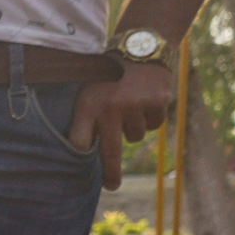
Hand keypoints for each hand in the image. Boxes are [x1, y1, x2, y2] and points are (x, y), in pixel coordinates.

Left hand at [65, 60, 173, 190]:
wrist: (139, 48)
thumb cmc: (108, 76)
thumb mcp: (88, 90)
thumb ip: (86, 117)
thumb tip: (81, 152)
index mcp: (87, 104)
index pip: (80, 141)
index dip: (80, 156)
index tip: (78, 173)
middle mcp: (110, 107)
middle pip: (109, 151)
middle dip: (110, 172)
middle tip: (112, 186)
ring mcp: (134, 106)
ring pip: (134, 136)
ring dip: (133, 128)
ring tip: (130, 104)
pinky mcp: (156, 103)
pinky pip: (153, 126)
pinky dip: (150, 118)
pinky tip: (145, 100)